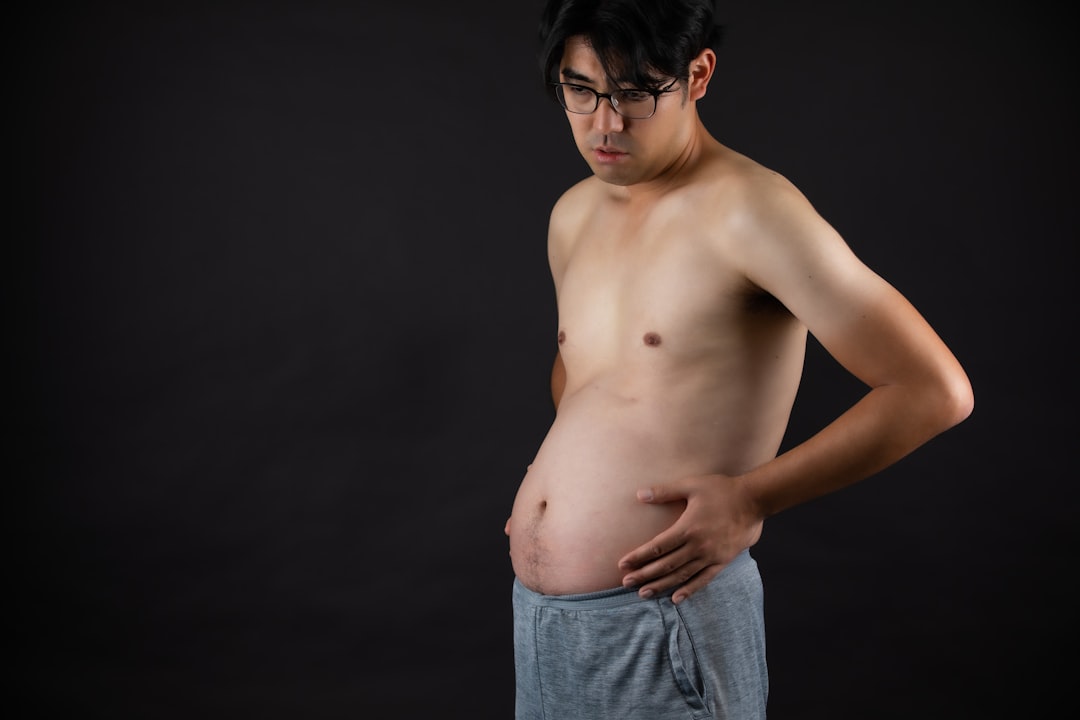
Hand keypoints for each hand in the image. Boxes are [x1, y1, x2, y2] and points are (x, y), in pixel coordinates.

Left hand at [618, 473, 763, 603]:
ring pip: (681, 575)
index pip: (657, 547)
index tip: (622, 564)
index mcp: (687, 528)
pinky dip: (689, 590)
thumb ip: (665, 492)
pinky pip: (704, 580)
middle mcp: (697, 546)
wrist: (754, 500)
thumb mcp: (692, 485)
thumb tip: (639, 494)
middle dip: (644, 574)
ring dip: (661, 585)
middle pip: (666, 565)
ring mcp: (710, 556)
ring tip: (644, 593)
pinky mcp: (723, 561)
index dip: (639, 556)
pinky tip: (676, 599)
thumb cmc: (721, 490)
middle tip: (626, 583)